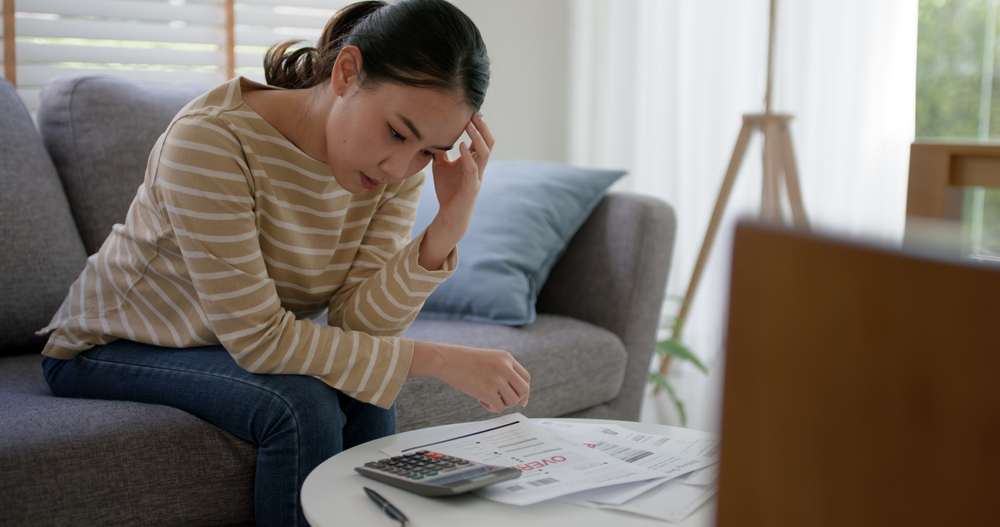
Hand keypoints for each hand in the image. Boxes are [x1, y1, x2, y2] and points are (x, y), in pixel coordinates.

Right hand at [410, 341, 529, 412]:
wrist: (446, 359)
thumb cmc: (463, 360)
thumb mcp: (489, 359)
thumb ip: (502, 371)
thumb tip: (512, 393)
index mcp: (506, 357)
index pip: (526, 377)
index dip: (525, 391)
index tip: (522, 400)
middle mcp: (505, 367)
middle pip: (523, 390)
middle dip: (516, 400)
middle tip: (504, 402)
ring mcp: (497, 379)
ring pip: (512, 401)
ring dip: (501, 403)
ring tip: (486, 398)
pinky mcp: (488, 391)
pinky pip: (499, 407)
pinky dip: (491, 408)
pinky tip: (480, 400)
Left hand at [427, 113, 494, 247]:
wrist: (449, 214)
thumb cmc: (448, 190)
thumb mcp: (441, 166)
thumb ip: (440, 152)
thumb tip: (431, 135)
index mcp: (474, 161)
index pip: (481, 139)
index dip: (478, 125)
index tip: (470, 110)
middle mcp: (479, 166)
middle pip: (489, 142)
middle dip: (482, 127)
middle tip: (474, 113)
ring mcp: (477, 176)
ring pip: (485, 153)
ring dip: (477, 137)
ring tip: (469, 124)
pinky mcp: (472, 187)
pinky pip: (473, 168)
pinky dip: (468, 156)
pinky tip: (462, 146)